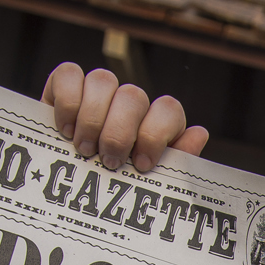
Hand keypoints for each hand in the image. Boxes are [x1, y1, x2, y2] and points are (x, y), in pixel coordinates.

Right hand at [41, 64, 208, 172]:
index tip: (140, 164)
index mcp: (156, 122)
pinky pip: (69, 74)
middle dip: (120, 132)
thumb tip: (199, 134)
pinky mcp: (66, 84)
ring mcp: (99, 90)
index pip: (168, 109)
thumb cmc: (115, 188)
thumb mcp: (146, 184)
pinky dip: (67, 101)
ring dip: (92, 119)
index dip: (155, 134)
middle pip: (133, 96)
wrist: (69, 190)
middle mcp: (130, 102)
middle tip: (109, 162)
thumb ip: (175, 162)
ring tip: (84, 150)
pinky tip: (65, 130)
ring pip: (103, 80)